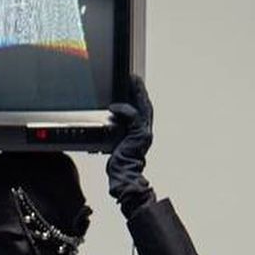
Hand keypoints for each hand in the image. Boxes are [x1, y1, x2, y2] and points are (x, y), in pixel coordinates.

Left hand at [107, 74, 153, 191]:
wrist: (124, 176)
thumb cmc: (120, 164)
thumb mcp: (116, 143)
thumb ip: (116, 130)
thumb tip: (109, 118)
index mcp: (140, 132)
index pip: (142, 110)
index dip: (139, 96)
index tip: (134, 84)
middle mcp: (145, 131)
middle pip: (145, 105)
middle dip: (140, 90)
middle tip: (134, 77)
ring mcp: (144, 133)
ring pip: (143, 108)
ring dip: (137, 93)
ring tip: (131, 81)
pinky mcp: (139, 136)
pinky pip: (133, 117)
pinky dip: (124, 110)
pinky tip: (114, 107)